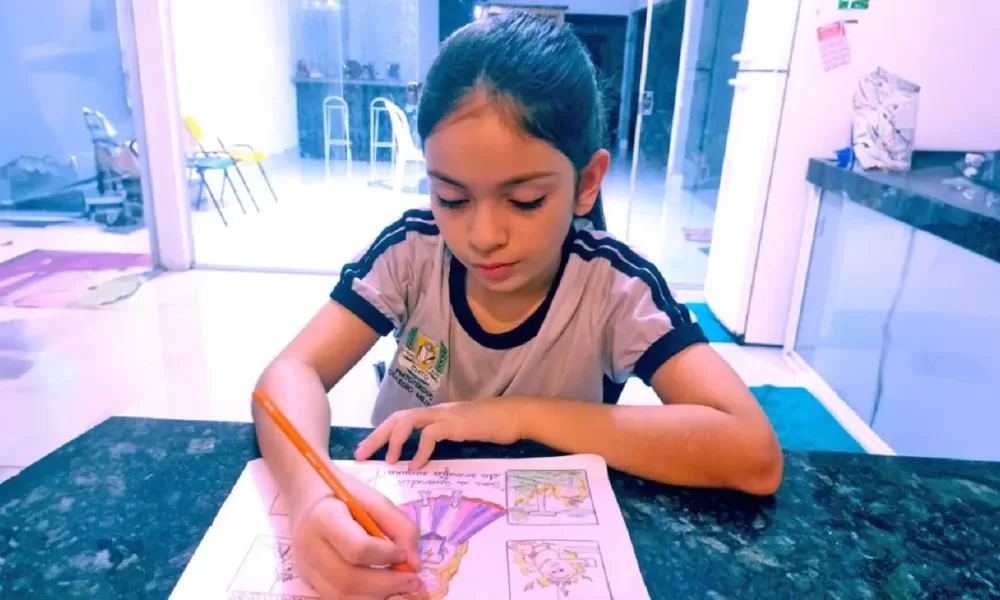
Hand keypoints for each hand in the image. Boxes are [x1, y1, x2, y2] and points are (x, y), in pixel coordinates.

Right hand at [287, 468, 424, 598]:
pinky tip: (382, 591)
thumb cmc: (344, 494)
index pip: (356, 548)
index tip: (405, 554)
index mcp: (324, 518)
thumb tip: (414, 563)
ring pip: (341, 596)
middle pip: (348, 579)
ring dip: (377, 597)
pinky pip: (336, 598)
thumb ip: (399, 526)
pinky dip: (363, 598)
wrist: (306, 495)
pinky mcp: (307, 579)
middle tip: (414, 583)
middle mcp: (309, 547)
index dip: (385, 556)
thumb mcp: (375, 499)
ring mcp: (305, 567)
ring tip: (402, 590)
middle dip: (386, 585)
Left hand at [354, 399, 524, 469]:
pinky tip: (417, 465)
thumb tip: (422, 459)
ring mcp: (445, 416)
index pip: (399, 420)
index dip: (379, 434)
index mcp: (433, 415)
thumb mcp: (459, 435)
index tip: (365, 451)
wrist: (514, 417)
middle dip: (376, 437)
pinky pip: (431, 434)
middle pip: (396, 418)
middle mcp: (435, 412)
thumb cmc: (490, 427)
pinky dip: (421, 450)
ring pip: (408, 420)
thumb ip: (441, 442)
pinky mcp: (456, 424)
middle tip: (360, 456)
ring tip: (388, 460)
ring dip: (394, 440)